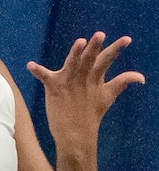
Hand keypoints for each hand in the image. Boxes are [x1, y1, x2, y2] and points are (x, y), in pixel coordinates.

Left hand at [27, 33, 144, 149]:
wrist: (76, 136)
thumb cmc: (91, 115)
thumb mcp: (107, 97)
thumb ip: (122, 83)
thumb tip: (140, 77)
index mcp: (95, 79)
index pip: (107, 60)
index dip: (116, 48)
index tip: (126, 39)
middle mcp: (83, 79)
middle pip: (90, 59)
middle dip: (95, 47)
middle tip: (100, 35)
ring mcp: (69, 82)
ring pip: (72, 63)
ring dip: (76, 53)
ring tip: (80, 42)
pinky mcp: (54, 88)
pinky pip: (44, 76)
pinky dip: (37, 71)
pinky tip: (30, 65)